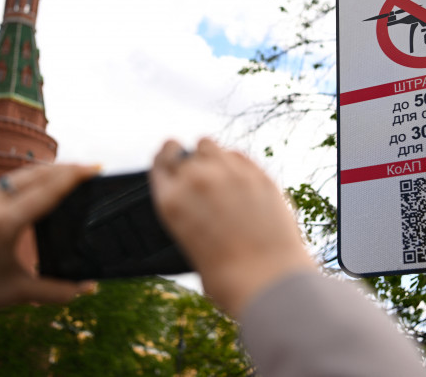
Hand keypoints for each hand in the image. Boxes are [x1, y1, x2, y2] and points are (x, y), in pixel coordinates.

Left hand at [0, 163, 98, 349]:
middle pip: (37, 174)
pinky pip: (8, 183)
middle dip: (66, 168)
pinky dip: (30, 179)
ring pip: (21, 175)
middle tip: (91, 170)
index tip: (97, 167)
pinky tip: (39, 188)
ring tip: (70, 175)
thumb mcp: (18, 293)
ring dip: (47, 171)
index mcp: (5, 223)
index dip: (76, 176)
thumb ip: (58, 290)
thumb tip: (89, 288)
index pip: (48, 189)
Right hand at [150, 138, 315, 317]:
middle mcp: (195, 180)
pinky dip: (235, 162)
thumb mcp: (191, 246)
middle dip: (184, 159)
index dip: (164, 160)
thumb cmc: (227, 277)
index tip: (168, 158)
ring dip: (208, 155)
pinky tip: (240, 177)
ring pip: (208, 144)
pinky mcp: (257, 174)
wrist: (267, 281)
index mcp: (171, 202)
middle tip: (195, 168)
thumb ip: (190, 216)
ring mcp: (227, 173)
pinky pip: (237, 154)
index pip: (158, 164)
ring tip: (217, 170)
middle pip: (179, 150)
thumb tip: (200, 205)